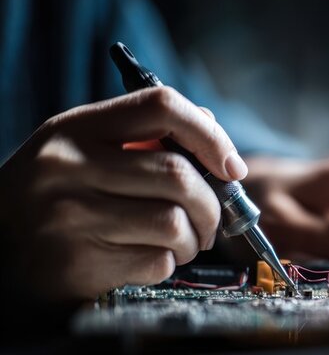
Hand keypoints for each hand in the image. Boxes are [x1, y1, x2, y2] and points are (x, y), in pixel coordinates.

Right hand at [0, 87, 246, 299]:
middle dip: (212, 204)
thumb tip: (212, 130)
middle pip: (179, 176)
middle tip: (211, 218)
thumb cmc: (55, 197)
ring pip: (175, 223)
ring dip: (194, 239)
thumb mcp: (83, 151)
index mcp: (75, 129)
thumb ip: (142, 137)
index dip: (210, 135)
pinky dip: (168, 264)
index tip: (231, 166)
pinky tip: (150, 259)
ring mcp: (70, 217)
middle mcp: (68, 167)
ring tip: (181, 242)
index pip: (161, 106)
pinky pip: (158, 261)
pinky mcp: (78, 263)